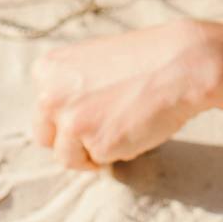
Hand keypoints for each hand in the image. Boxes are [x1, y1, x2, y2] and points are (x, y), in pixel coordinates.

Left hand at [29, 19, 218, 170]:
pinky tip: (133, 127)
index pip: (42, 110)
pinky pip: (98, 162)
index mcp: (47, 70)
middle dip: (70, 139)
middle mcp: (50, 96)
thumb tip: (61, 118)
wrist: (180, 63)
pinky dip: (114, 153)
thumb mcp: (91, 61)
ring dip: (91, 150)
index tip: (91, 108)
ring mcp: (72, 123)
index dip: (67, 115)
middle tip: (100, 126)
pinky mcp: (97, 145)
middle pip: (45, 138)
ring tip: (121, 124)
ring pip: (67, 157)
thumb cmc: (142, 59)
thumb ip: (68, 85)